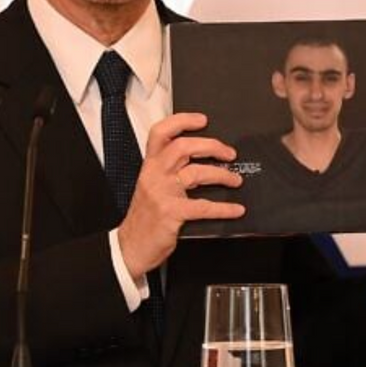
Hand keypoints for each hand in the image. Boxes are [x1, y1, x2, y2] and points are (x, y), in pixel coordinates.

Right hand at [117, 113, 243, 278]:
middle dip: (211, 146)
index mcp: (150, 166)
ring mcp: (162, 193)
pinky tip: (235, 209)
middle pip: (184, 147)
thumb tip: (201, 160)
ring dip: (222, 174)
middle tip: (229, 153)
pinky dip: (224, 208)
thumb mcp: (151, 187)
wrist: (130, 246)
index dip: (182, 121)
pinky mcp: (171, 213)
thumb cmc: (144, 218)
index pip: (161, 133)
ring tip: (235, 179)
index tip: (202, 120)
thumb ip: (169, 172)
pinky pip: (203, 206)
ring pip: (197, 172)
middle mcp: (155, 175)